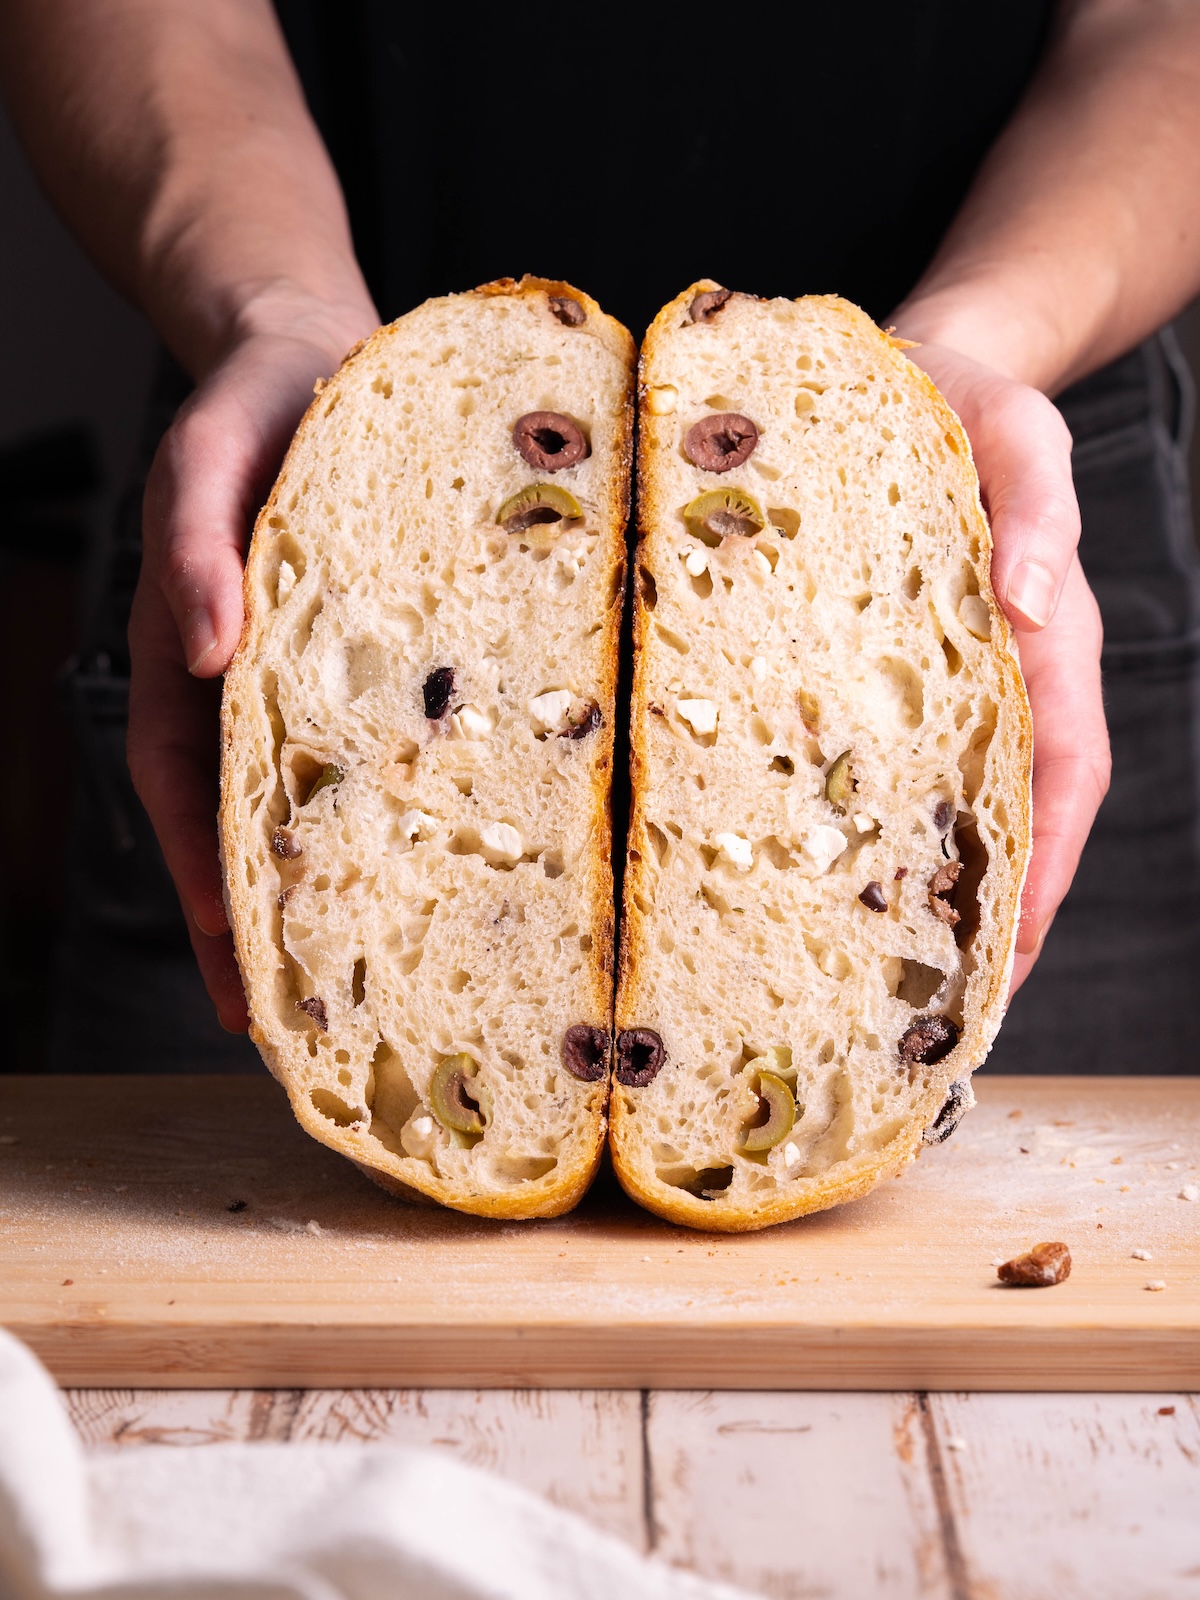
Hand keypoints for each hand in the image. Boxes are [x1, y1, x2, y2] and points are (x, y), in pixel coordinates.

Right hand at [127, 321, 372, 1029]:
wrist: (324, 350)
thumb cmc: (255, 401)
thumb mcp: (208, 454)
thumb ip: (192, 540)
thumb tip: (199, 645)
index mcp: (197, 654)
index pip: (185, 787)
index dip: (205, 876)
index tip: (236, 957)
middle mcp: (259, 680)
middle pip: (254, 819)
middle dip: (269, 920)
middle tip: (301, 1018)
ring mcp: (328, 673)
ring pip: (330, 797)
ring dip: (347, 884)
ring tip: (385, 973)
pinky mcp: (397, 651)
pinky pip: (400, 739)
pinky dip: (415, 801)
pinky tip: (464, 846)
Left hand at [899, 342, 1110, 998]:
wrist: (916, 366)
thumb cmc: (969, 398)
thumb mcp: (1018, 431)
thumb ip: (1039, 509)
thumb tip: (1041, 606)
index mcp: (1043, 641)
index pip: (1062, 775)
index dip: (1044, 868)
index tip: (1013, 952)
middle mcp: (995, 677)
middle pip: (1004, 815)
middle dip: (986, 914)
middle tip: (940, 1008)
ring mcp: (937, 678)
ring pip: (940, 800)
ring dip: (924, 887)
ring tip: (871, 972)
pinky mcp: (874, 664)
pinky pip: (876, 754)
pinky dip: (863, 818)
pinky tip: (811, 864)